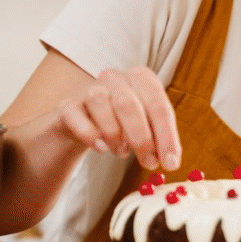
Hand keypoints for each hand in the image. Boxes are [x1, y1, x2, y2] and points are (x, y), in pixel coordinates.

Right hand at [57, 66, 180, 170]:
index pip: (159, 106)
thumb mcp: (147, 128)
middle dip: (142, 138)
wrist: (84, 123)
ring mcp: (90, 88)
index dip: (167, 136)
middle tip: (149, 163)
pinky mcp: (69, 105)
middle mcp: (116, 77)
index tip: (171, 164)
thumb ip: (160, 141)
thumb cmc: (124, 123)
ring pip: (100, 103)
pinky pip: (76, 116)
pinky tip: (101, 148)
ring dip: (114, 134)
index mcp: (142, 78)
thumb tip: (171, 161)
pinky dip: (90, 134)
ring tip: (121, 152)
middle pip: (129, 104)